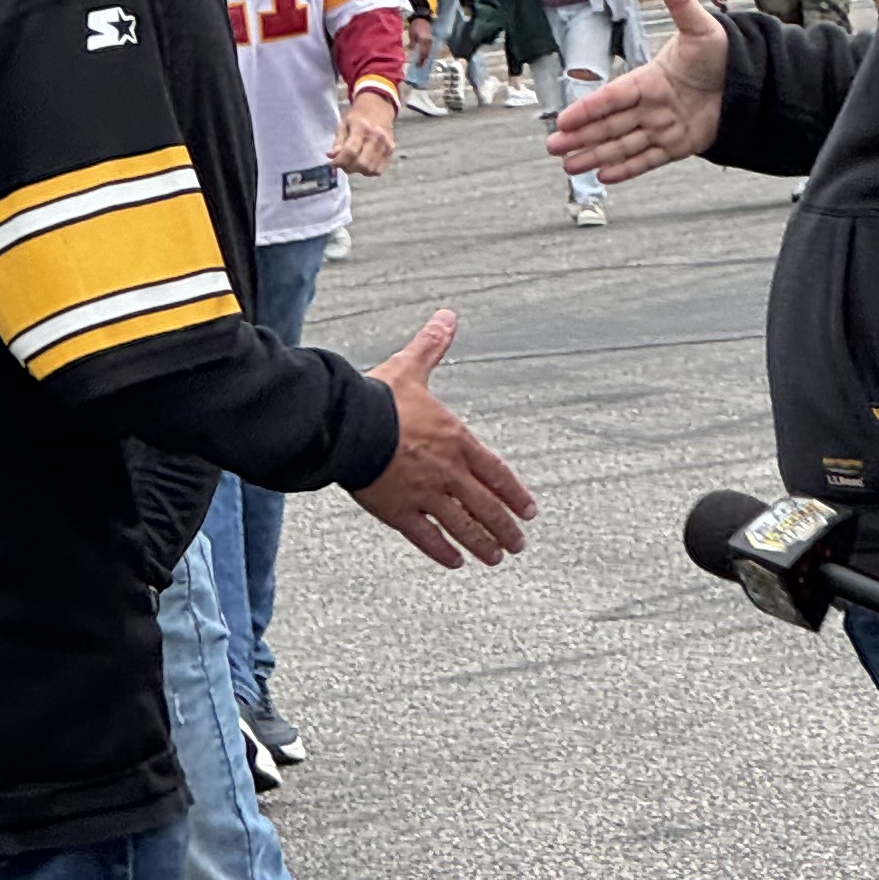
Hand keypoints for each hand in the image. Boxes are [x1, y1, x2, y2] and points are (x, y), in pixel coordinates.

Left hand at [332, 87, 398, 180]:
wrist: (379, 107)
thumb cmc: (358, 116)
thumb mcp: (344, 123)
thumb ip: (338, 141)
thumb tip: (331, 156)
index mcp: (362, 127)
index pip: (350, 151)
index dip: (339, 161)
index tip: (332, 163)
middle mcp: (376, 137)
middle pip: (361, 163)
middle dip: (348, 167)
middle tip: (343, 163)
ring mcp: (386, 145)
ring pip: (370, 169)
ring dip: (358, 170)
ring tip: (352, 163)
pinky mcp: (391, 151)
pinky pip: (378, 170)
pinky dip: (368, 171)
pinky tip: (363, 164)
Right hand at [348, 306, 534, 570]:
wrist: (349, 424)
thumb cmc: (380, 397)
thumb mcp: (412, 368)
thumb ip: (433, 346)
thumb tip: (446, 317)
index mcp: (456, 440)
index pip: (497, 473)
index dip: (515, 494)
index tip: (529, 511)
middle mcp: (448, 472)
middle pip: (486, 507)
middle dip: (506, 528)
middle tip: (518, 543)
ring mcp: (425, 495)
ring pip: (463, 526)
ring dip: (483, 544)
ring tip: (495, 558)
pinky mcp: (398, 511)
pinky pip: (426, 537)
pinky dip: (442, 552)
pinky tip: (454, 562)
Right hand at [550, 0, 727, 183]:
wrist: (748, 78)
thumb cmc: (720, 51)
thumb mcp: (699, 27)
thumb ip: (680, 3)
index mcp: (648, 79)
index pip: (612, 97)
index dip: (588, 109)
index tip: (564, 120)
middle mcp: (650, 105)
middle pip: (608, 125)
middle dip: (580, 137)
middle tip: (552, 146)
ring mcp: (662, 127)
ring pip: (622, 145)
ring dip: (595, 155)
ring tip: (568, 166)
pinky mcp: (678, 145)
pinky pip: (647, 159)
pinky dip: (627, 169)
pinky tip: (603, 176)